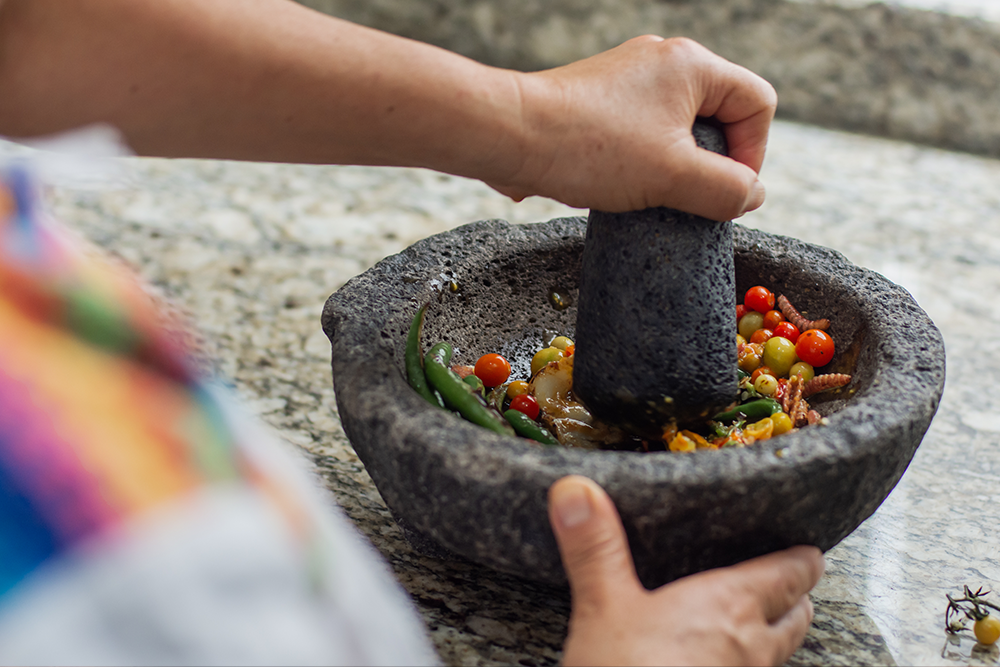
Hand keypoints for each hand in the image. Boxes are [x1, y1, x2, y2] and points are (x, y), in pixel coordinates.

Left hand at [492, 36, 776, 220]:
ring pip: (678, 129)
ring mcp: (627, 81)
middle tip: (688, 199)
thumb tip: (751, 196)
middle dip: (712, 163)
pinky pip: (642, 134)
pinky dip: (643, 164)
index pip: (757, 104)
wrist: (509, 136)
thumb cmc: (590, 147)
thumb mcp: (673, 176)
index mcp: (691, 65)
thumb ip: (726, 189)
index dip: (754, 154)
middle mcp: (661, 62)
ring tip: (650, 196)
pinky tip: (621, 188)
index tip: (727, 193)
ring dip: (675, 168)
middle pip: (719, 115)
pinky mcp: (599, 104)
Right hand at [548, 475, 823, 666]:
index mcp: (732, 604)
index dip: (803, 558)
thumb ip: (594, 548)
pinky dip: (745, 663)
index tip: (808, 547)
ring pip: (779, 653)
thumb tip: (576, 491)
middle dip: (795, 596)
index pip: (791, 573)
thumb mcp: (601, 607)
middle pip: (796, 615)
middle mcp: (752, 645)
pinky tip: (716, 661)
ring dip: (775, 634)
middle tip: (789, 581)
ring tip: (759, 621)